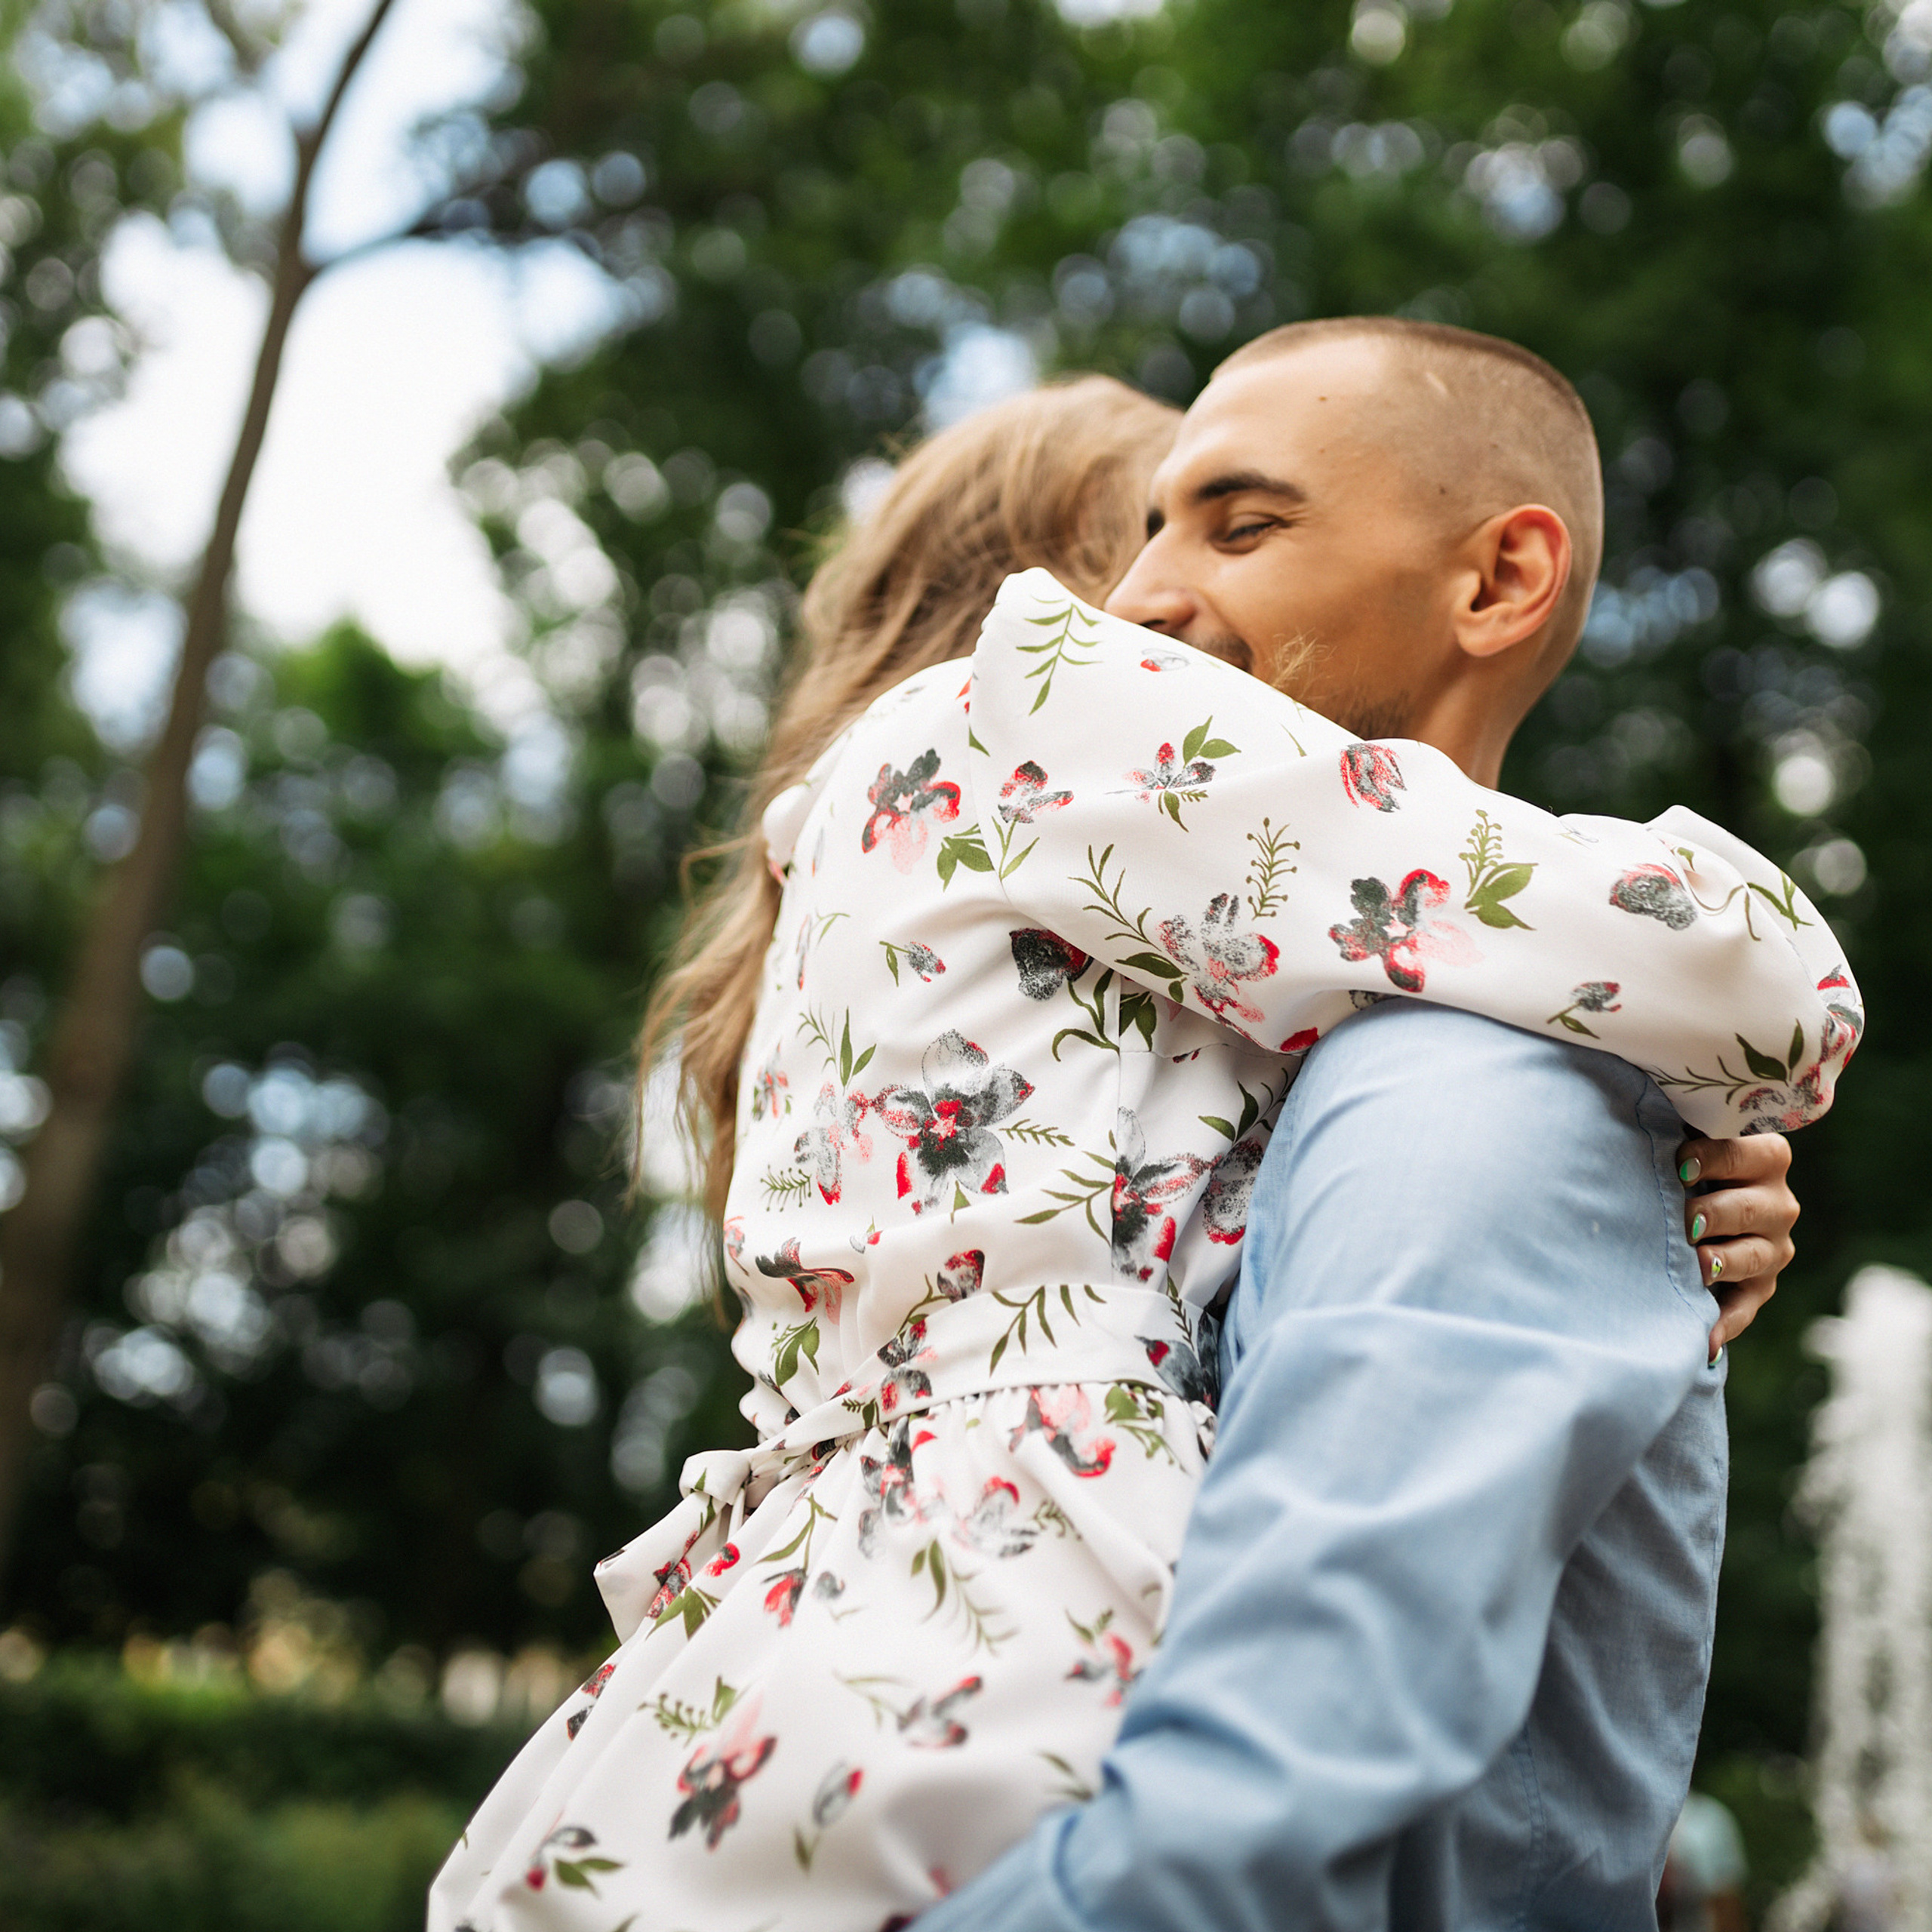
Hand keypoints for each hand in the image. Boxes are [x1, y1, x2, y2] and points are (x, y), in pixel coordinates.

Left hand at [1676, 1132, 1796, 1360]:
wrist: (1687, 1205)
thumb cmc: (1673, 1160)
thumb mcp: (1681, 1137)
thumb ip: (1670, 1123)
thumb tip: (1624, 1103)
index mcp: (1765, 1156)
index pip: (1745, 1153)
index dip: (1710, 1159)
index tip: (1677, 1167)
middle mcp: (1778, 1203)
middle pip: (1749, 1208)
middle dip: (1711, 1214)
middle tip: (1683, 1220)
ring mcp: (1773, 1248)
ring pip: (1753, 1257)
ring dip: (1720, 1262)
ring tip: (1693, 1264)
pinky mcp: (1760, 1287)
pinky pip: (1744, 1308)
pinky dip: (1723, 1324)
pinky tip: (1703, 1340)